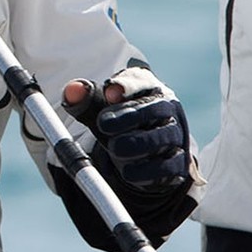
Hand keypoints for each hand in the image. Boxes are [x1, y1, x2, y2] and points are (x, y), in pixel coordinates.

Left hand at [63, 66, 191, 192]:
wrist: (138, 151)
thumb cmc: (116, 119)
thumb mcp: (97, 107)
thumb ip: (82, 98)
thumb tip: (73, 91)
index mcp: (147, 87)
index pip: (140, 79)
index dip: (126, 85)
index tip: (109, 91)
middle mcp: (167, 109)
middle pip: (154, 108)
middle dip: (129, 116)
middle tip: (102, 124)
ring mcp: (175, 136)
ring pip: (162, 138)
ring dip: (136, 144)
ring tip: (115, 148)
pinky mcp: (178, 164)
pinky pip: (167, 167)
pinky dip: (146, 171)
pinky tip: (127, 171)